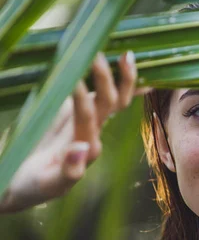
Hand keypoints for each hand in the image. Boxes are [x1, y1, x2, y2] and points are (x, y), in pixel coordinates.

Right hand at [1, 51, 147, 212]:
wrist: (25, 184)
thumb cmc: (35, 186)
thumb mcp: (48, 184)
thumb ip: (68, 170)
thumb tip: (84, 149)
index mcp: (87, 147)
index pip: (87, 116)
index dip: (82, 97)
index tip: (74, 79)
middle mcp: (94, 131)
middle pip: (110, 102)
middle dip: (106, 79)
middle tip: (96, 54)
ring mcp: (89, 119)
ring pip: (113, 96)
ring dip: (120, 76)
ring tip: (124, 53)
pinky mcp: (80, 111)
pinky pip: (106, 93)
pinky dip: (122, 81)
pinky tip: (131, 65)